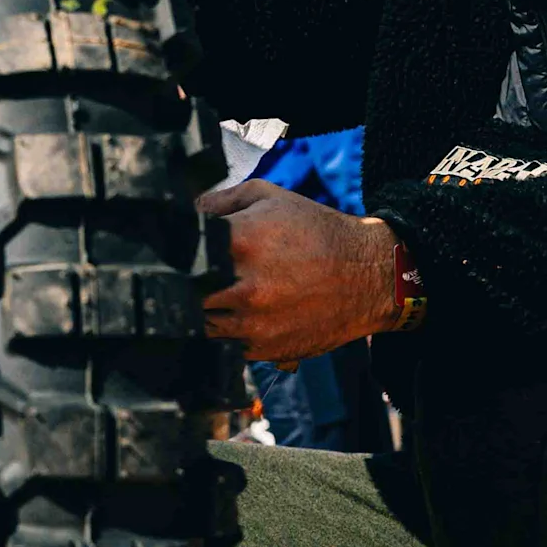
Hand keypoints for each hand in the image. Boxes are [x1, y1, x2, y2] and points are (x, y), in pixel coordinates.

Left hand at [197, 179, 403, 363]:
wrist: (368, 275)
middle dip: (188, 285)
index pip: (183, 251)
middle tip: (196, 279)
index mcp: (240, 241)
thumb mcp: (272, 198)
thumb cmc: (319, 232)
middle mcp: (243, 285)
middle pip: (186, 293)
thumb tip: (189, 210)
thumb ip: (223, 200)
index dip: (178, 253)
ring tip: (221, 298)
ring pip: (201, 324)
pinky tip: (243, 317)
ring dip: (205, 313)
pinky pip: (226, 346)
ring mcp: (253, 322)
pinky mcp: (264, 349)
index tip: (182, 254)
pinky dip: (228, 334)